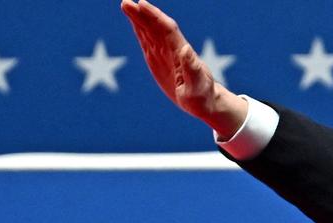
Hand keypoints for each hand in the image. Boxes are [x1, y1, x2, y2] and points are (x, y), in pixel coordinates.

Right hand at [121, 0, 246, 137]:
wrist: (205, 102)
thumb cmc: (203, 96)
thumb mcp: (198, 86)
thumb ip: (192, 68)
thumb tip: (185, 48)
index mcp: (181, 53)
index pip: (167, 30)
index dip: (155, 16)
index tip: (142, 5)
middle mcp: (173, 49)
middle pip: (156, 27)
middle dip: (142, 14)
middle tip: (126, 2)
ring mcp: (165, 54)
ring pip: (150, 32)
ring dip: (139, 19)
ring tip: (126, 5)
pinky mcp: (159, 61)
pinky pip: (148, 43)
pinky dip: (140, 31)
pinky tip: (134, 23)